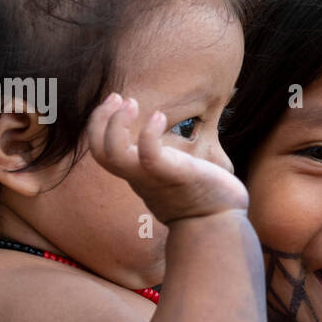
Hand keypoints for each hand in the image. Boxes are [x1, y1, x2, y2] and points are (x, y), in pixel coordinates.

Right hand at [87, 94, 247, 224]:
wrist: (221, 224)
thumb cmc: (204, 199)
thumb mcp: (174, 175)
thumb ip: (165, 162)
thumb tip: (171, 147)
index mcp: (138, 175)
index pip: (102, 151)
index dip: (101, 124)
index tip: (117, 101)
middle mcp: (139, 177)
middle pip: (100, 152)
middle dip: (101, 120)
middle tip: (118, 97)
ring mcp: (154, 178)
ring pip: (114, 155)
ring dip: (115, 124)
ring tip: (130, 102)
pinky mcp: (174, 176)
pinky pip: (149, 156)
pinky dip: (148, 133)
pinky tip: (159, 116)